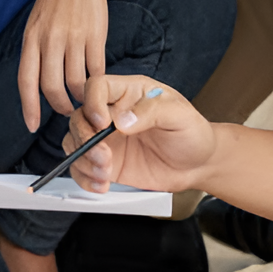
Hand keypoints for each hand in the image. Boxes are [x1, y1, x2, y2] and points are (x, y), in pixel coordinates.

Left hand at [18, 0, 108, 132]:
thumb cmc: (55, 2)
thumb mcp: (36, 24)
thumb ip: (35, 53)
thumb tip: (36, 88)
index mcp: (32, 38)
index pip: (26, 81)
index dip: (29, 107)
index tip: (32, 126)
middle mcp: (50, 39)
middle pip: (52, 88)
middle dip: (60, 107)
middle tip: (68, 113)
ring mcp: (73, 37)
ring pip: (76, 83)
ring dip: (81, 98)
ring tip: (83, 100)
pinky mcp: (95, 35)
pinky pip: (95, 70)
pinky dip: (96, 83)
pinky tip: (96, 84)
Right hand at [65, 75, 217, 193]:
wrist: (198, 165)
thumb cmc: (192, 133)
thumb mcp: (179, 116)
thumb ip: (151, 112)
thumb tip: (122, 120)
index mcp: (128, 93)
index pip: (96, 87)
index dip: (92, 103)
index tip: (103, 124)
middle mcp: (112, 115)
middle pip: (78, 118)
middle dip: (84, 140)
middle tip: (104, 157)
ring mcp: (107, 141)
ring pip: (74, 144)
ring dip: (83, 162)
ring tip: (105, 174)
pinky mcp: (107, 164)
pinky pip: (82, 169)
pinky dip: (85, 179)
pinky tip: (101, 184)